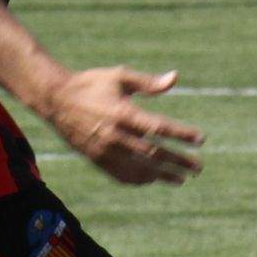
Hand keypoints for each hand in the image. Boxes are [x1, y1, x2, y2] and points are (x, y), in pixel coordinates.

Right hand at [43, 66, 202, 186]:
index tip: (200, 139)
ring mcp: (106, 150)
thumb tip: (174, 78)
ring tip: (181, 179)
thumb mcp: (119, 77)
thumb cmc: (91, 84)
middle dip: (179, 161)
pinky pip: (121, 175)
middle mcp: (116, 135)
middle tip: (198, 168)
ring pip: (140, 168)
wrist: (56, 100)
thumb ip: (148, 82)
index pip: (160, 128)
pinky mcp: (96, 159)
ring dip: (163, 175)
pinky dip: (139, 179)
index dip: (182, 134)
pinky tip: (152, 179)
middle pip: (155, 153)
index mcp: (124, 113)